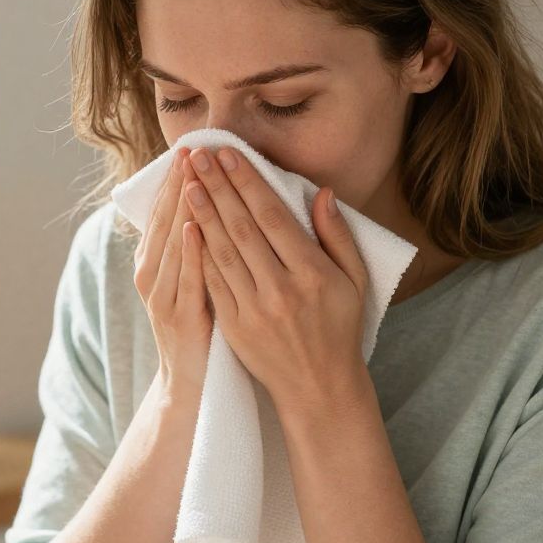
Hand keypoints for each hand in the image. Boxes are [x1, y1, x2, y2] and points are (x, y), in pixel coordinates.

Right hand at [134, 149, 212, 397]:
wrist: (189, 383)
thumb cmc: (199, 328)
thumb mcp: (193, 279)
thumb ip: (193, 243)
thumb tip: (203, 200)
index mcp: (156, 262)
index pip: (165, 211)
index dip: (176, 179)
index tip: (191, 146)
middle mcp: (151, 274)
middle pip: (165, 220)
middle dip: (177, 183)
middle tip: (190, 147)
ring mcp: (161, 297)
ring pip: (171, 244)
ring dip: (181, 208)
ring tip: (192, 173)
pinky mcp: (178, 318)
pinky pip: (185, 279)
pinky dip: (188, 252)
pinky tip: (197, 226)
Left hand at [181, 148, 367, 417]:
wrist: (318, 388)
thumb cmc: (339, 328)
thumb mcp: (355, 281)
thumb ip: (339, 236)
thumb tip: (322, 194)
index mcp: (312, 274)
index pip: (273, 217)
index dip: (248, 183)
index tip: (229, 154)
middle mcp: (281, 290)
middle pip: (242, 229)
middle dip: (218, 188)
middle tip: (198, 155)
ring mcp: (254, 310)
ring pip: (222, 252)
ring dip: (202, 214)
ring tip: (186, 181)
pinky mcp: (234, 327)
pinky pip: (213, 282)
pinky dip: (199, 253)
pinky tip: (187, 226)